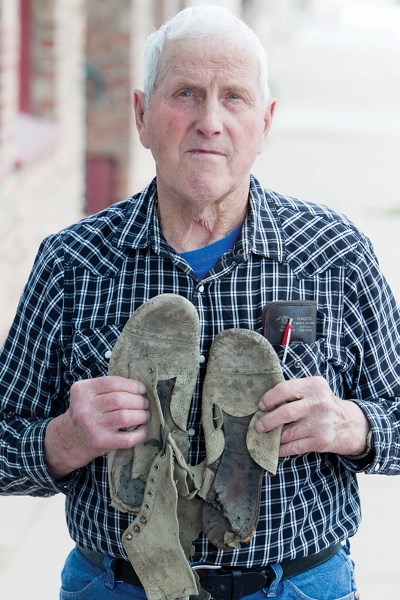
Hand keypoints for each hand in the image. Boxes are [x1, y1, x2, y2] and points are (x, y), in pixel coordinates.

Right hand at [45, 376, 149, 478]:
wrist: (70, 439)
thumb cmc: (87, 412)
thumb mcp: (88, 394)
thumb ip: (108, 387)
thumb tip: (140, 388)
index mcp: (82, 391)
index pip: (112, 383)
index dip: (132, 385)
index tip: (142, 389)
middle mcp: (84, 408)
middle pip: (120, 400)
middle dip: (139, 401)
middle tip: (145, 403)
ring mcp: (92, 426)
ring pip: (125, 417)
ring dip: (142, 415)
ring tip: (145, 414)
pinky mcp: (101, 442)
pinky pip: (127, 438)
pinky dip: (140, 433)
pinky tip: (142, 429)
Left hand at [255, 376, 369, 457]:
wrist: (349, 424)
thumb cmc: (323, 404)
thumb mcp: (313, 390)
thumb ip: (293, 391)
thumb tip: (264, 403)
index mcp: (314, 386)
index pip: (284, 389)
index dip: (269, 398)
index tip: (261, 406)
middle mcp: (318, 403)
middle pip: (285, 413)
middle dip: (267, 421)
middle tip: (258, 426)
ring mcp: (320, 423)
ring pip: (287, 433)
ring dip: (273, 437)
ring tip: (265, 436)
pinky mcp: (320, 441)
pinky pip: (294, 447)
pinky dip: (281, 449)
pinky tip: (275, 448)